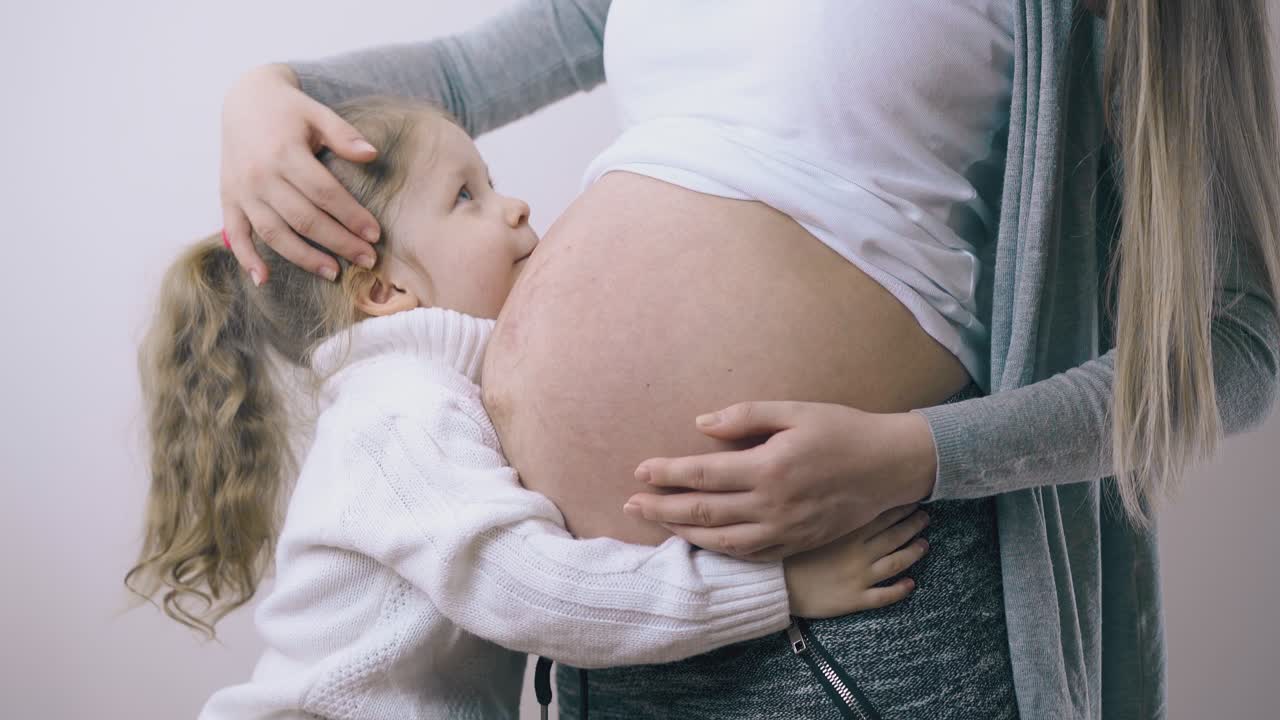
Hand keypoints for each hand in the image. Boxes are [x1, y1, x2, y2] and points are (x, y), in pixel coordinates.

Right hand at [220, 63, 381, 284]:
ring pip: (273, 233)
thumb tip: (372, 154)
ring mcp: (242, 190)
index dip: (351, 216)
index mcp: (284, 152)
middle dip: (338, 242)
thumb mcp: (318, 113)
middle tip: (367, 260)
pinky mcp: (228, 198)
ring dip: (303, 257)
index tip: (375, 235)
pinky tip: (263, 279)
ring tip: (333, 273)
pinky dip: (246, 258)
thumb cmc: (289, 110)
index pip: (324, 193)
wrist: (244, 99)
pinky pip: (235, 233)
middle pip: (303, 218)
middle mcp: (260, 175)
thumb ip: (344, 135)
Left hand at [622, 401, 938, 560]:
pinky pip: (749, 553)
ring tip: (656, 522)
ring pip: (721, 540)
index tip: (640, 470)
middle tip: (630, 505)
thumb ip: (745, 416)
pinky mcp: (797, 543)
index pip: (703, 475)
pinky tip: (700, 540)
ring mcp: (785, 530)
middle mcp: (773, 505)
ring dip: (683, 532)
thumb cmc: (842, 430)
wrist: (890, 467)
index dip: (667, 474)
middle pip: (703, 512)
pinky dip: (718, 549)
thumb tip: (701, 424)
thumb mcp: (795, 411)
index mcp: (769, 468)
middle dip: (661, 509)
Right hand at [784, 504, 929, 617]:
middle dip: (913, 525)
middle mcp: (859, 553)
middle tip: (924, 517)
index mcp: (847, 532)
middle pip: (895, 536)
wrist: (773, 584)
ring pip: (897, 563)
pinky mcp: (855, 599)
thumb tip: (848, 493)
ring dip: (913, 553)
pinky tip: (911, 584)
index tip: (913, 498)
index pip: (883, 515)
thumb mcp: (806, 524)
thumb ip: (828, 511)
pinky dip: (901, 590)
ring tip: (924, 545)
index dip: (901, 507)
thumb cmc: (785, 551)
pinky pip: (884, 596)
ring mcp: (860, 577)